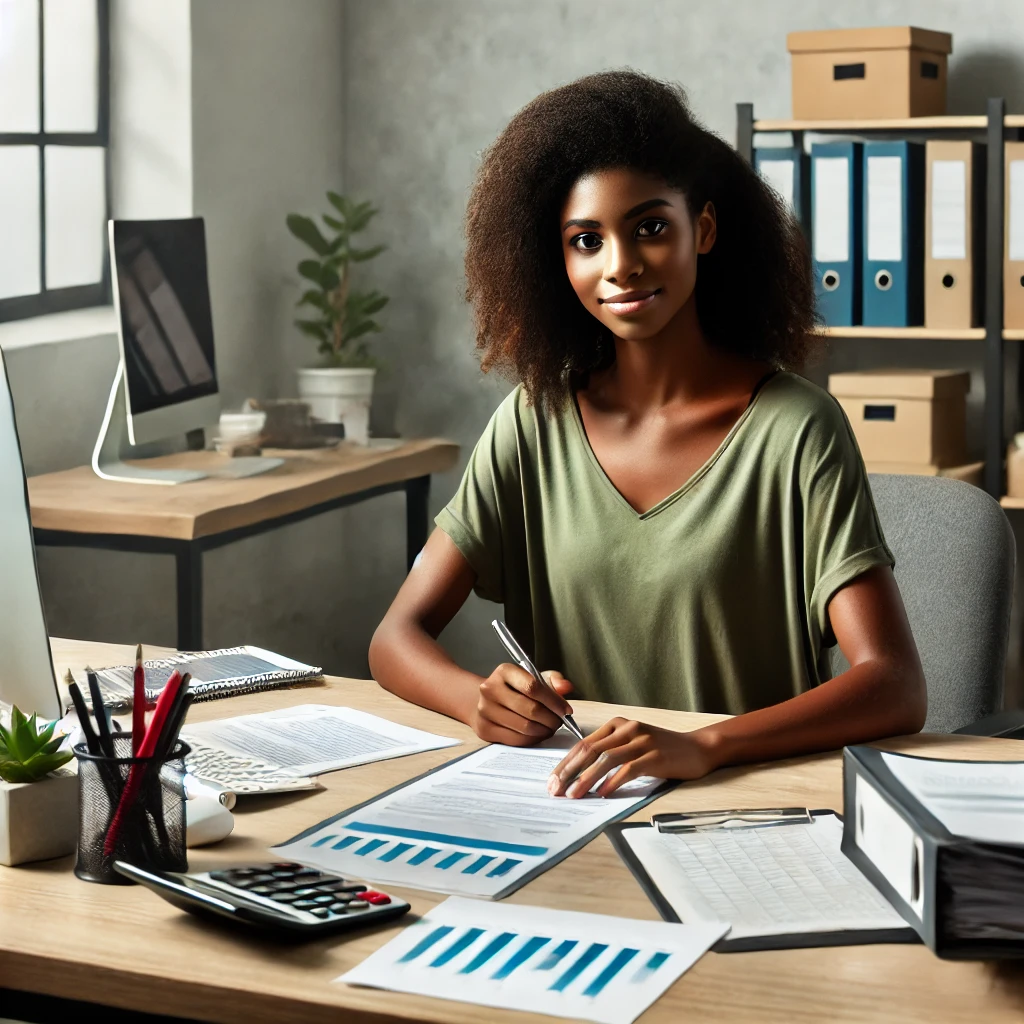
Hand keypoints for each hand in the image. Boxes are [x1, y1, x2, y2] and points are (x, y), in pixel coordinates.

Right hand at [469, 665, 574, 745]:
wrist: (488, 700)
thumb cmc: (515, 689)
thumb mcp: (533, 678)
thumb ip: (552, 680)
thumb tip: (565, 687)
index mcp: (504, 671)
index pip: (533, 687)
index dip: (554, 701)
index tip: (566, 710)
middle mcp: (490, 689)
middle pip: (530, 709)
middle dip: (551, 719)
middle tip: (559, 721)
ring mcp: (485, 710)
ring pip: (525, 727)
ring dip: (544, 731)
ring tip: (550, 728)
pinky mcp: (485, 729)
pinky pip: (516, 739)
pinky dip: (532, 739)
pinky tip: (538, 734)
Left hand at [547, 718, 719, 797]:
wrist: (698, 748)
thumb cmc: (662, 749)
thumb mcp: (633, 743)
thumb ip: (610, 751)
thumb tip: (580, 774)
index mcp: (617, 724)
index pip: (584, 744)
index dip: (566, 763)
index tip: (553, 780)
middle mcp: (627, 728)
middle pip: (590, 750)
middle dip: (569, 771)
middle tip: (556, 789)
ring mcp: (642, 741)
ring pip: (606, 759)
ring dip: (587, 778)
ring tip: (574, 795)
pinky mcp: (655, 755)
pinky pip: (628, 768)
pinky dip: (613, 782)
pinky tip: (602, 793)